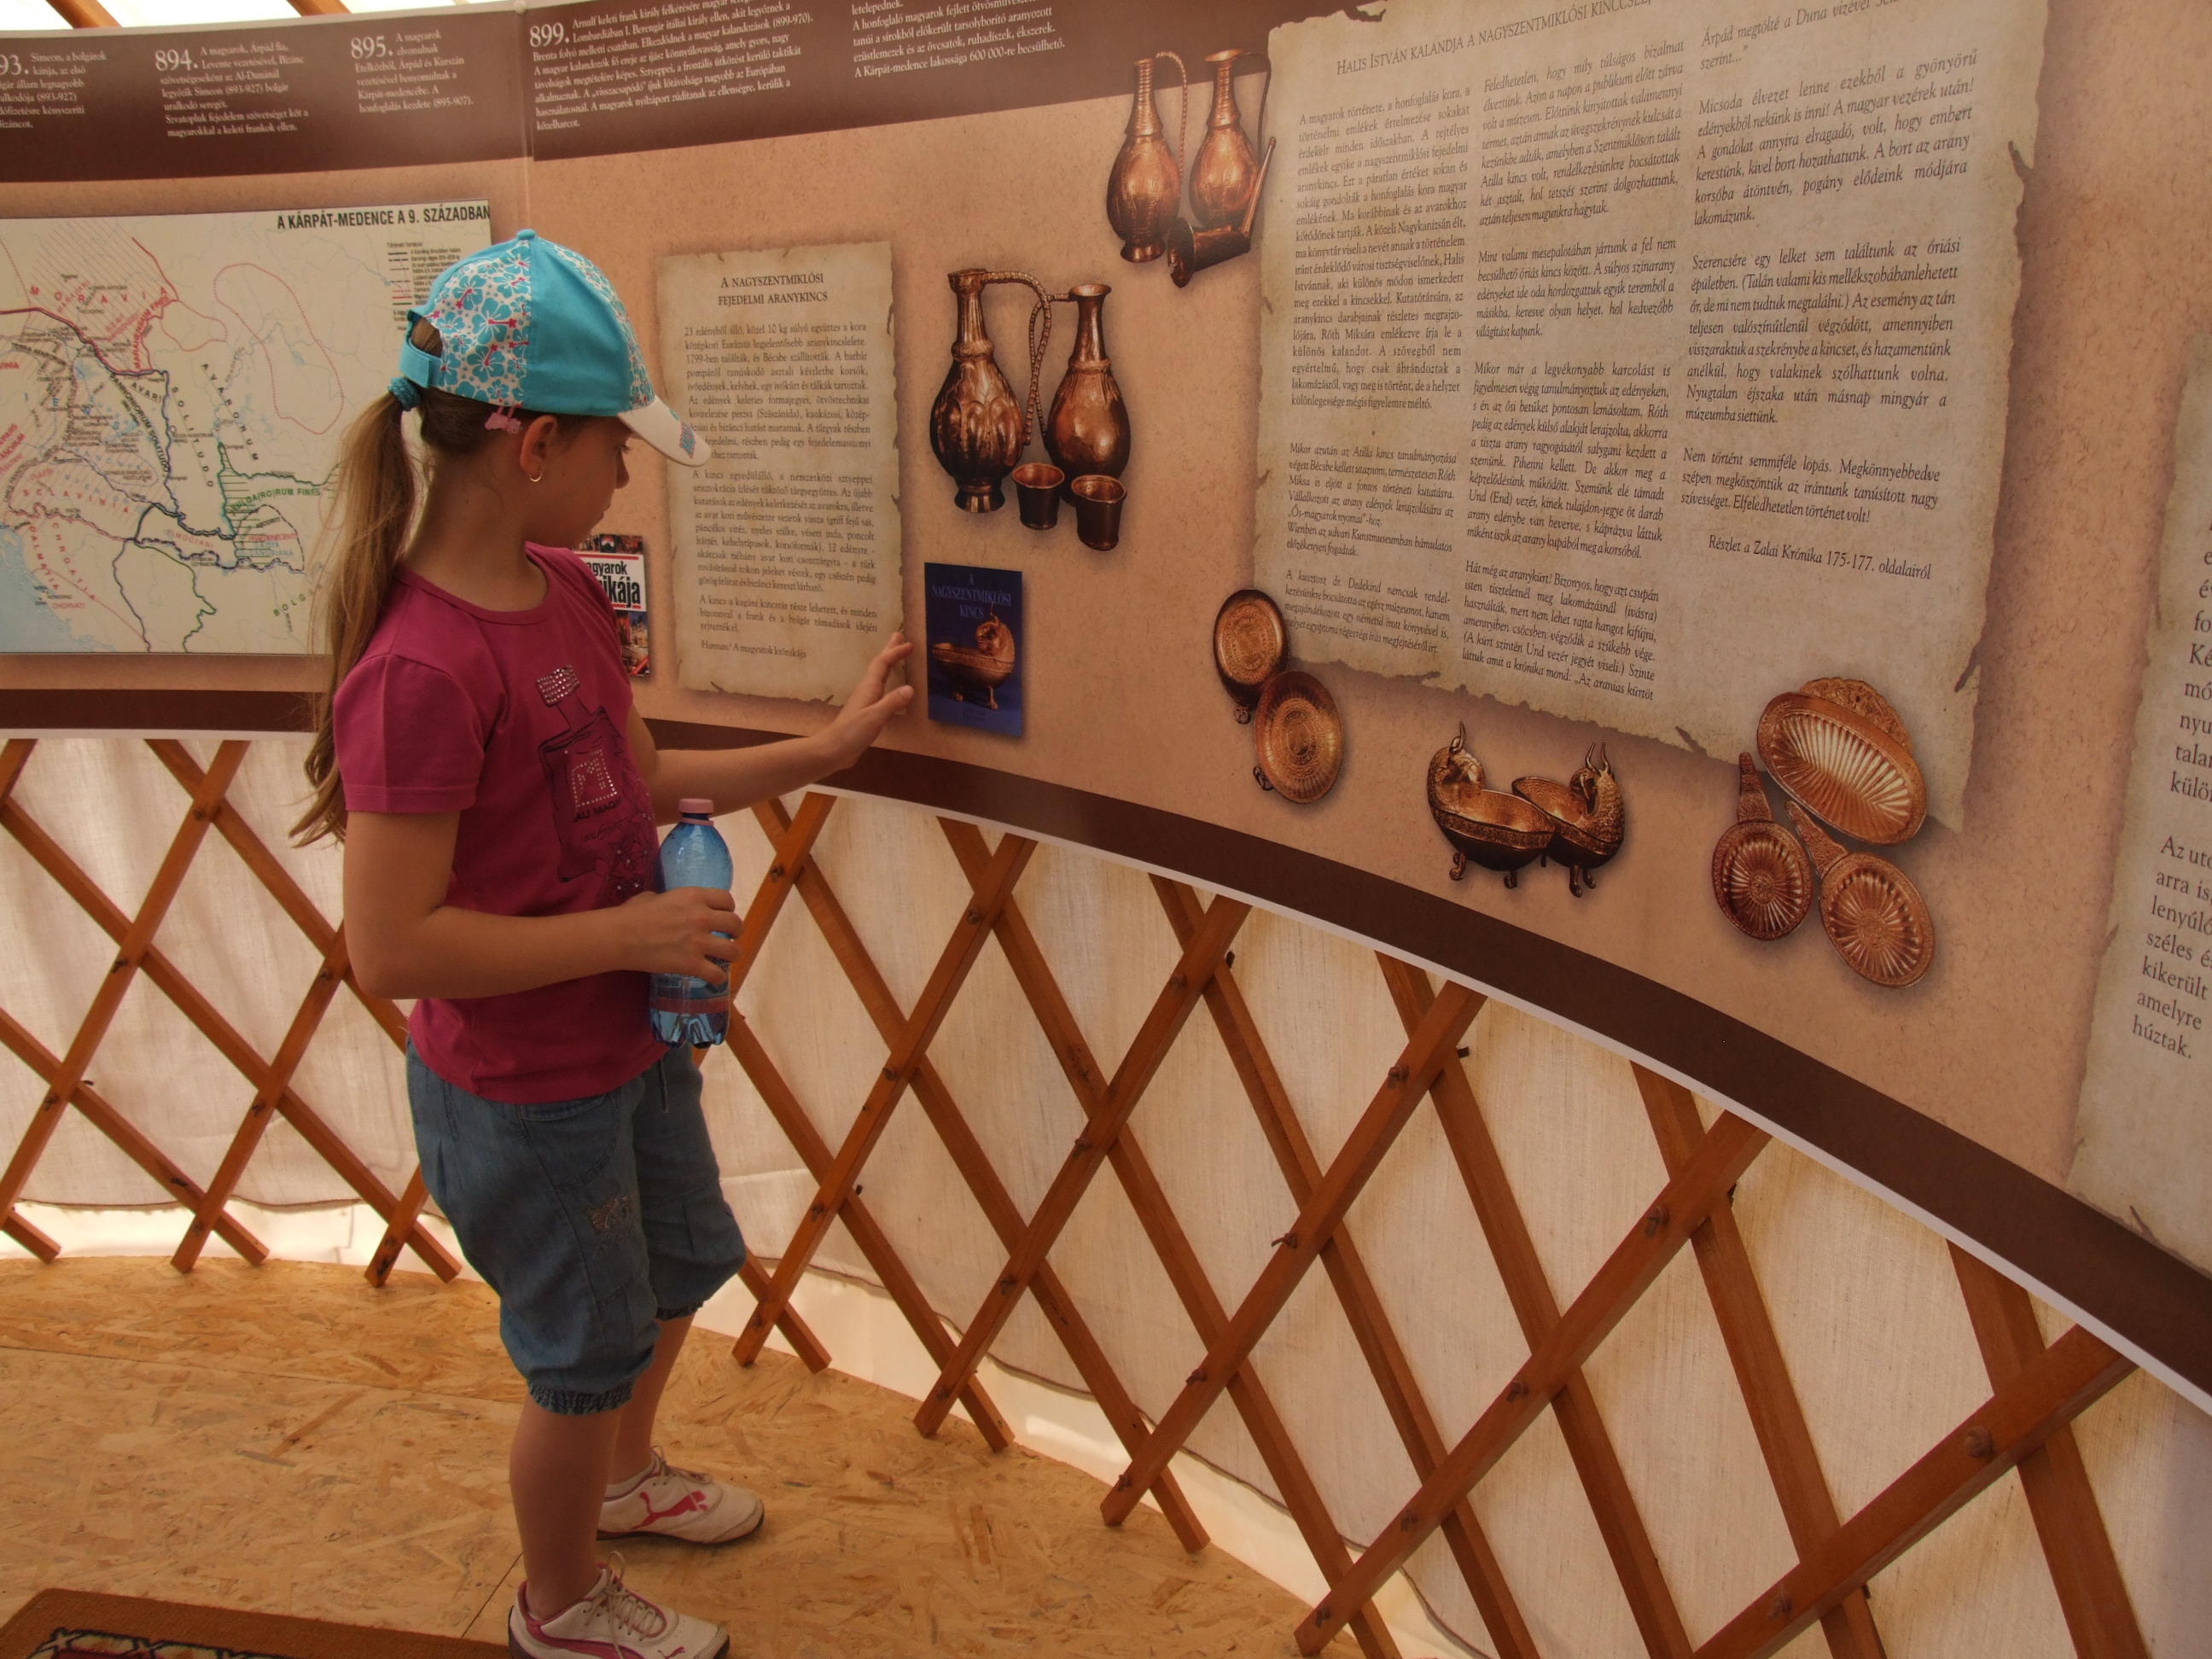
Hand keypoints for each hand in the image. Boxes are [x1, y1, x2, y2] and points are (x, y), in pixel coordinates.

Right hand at [619, 886, 737, 983]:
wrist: (621, 936)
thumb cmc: (632, 914)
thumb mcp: (655, 897)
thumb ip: (672, 900)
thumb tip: (672, 906)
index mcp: (694, 897)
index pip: (727, 900)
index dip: (727, 909)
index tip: (722, 916)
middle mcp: (703, 917)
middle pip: (736, 924)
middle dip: (734, 932)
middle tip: (726, 937)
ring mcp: (699, 942)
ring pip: (734, 950)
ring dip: (731, 954)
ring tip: (724, 958)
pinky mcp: (692, 964)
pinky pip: (717, 974)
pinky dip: (716, 977)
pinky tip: (711, 977)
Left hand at [821, 631, 915, 769]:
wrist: (834, 750)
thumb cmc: (852, 732)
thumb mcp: (875, 717)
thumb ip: (892, 702)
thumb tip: (911, 688)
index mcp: (869, 688)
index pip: (883, 664)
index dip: (895, 653)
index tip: (910, 644)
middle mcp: (867, 690)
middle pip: (879, 665)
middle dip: (889, 650)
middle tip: (898, 636)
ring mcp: (865, 700)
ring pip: (879, 675)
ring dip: (888, 663)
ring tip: (895, 655)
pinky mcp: (866, 711)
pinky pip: (880, 688)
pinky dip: (887, 680)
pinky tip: (889, 686)